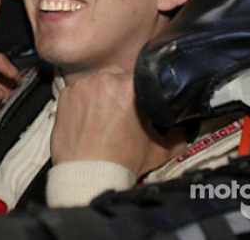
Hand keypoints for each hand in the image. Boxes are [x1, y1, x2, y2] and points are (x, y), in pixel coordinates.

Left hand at [50, 70, 182, 176]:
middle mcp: (105, 80)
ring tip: (103, 116)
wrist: (89, 175)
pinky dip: (81, 101)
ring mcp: (82, 86)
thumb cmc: (121, 161)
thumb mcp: (158, 150)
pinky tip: (87, 118)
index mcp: (131, 86)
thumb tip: (183, 132)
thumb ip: (177, 137)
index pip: (140, 77)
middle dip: (120, 90)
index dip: (140, 91)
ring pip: (96, 81)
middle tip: (121, 111)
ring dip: (100, 93)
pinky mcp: (65, 95)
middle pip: (117, 76)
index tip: (138, 103)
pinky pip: (77, 90)